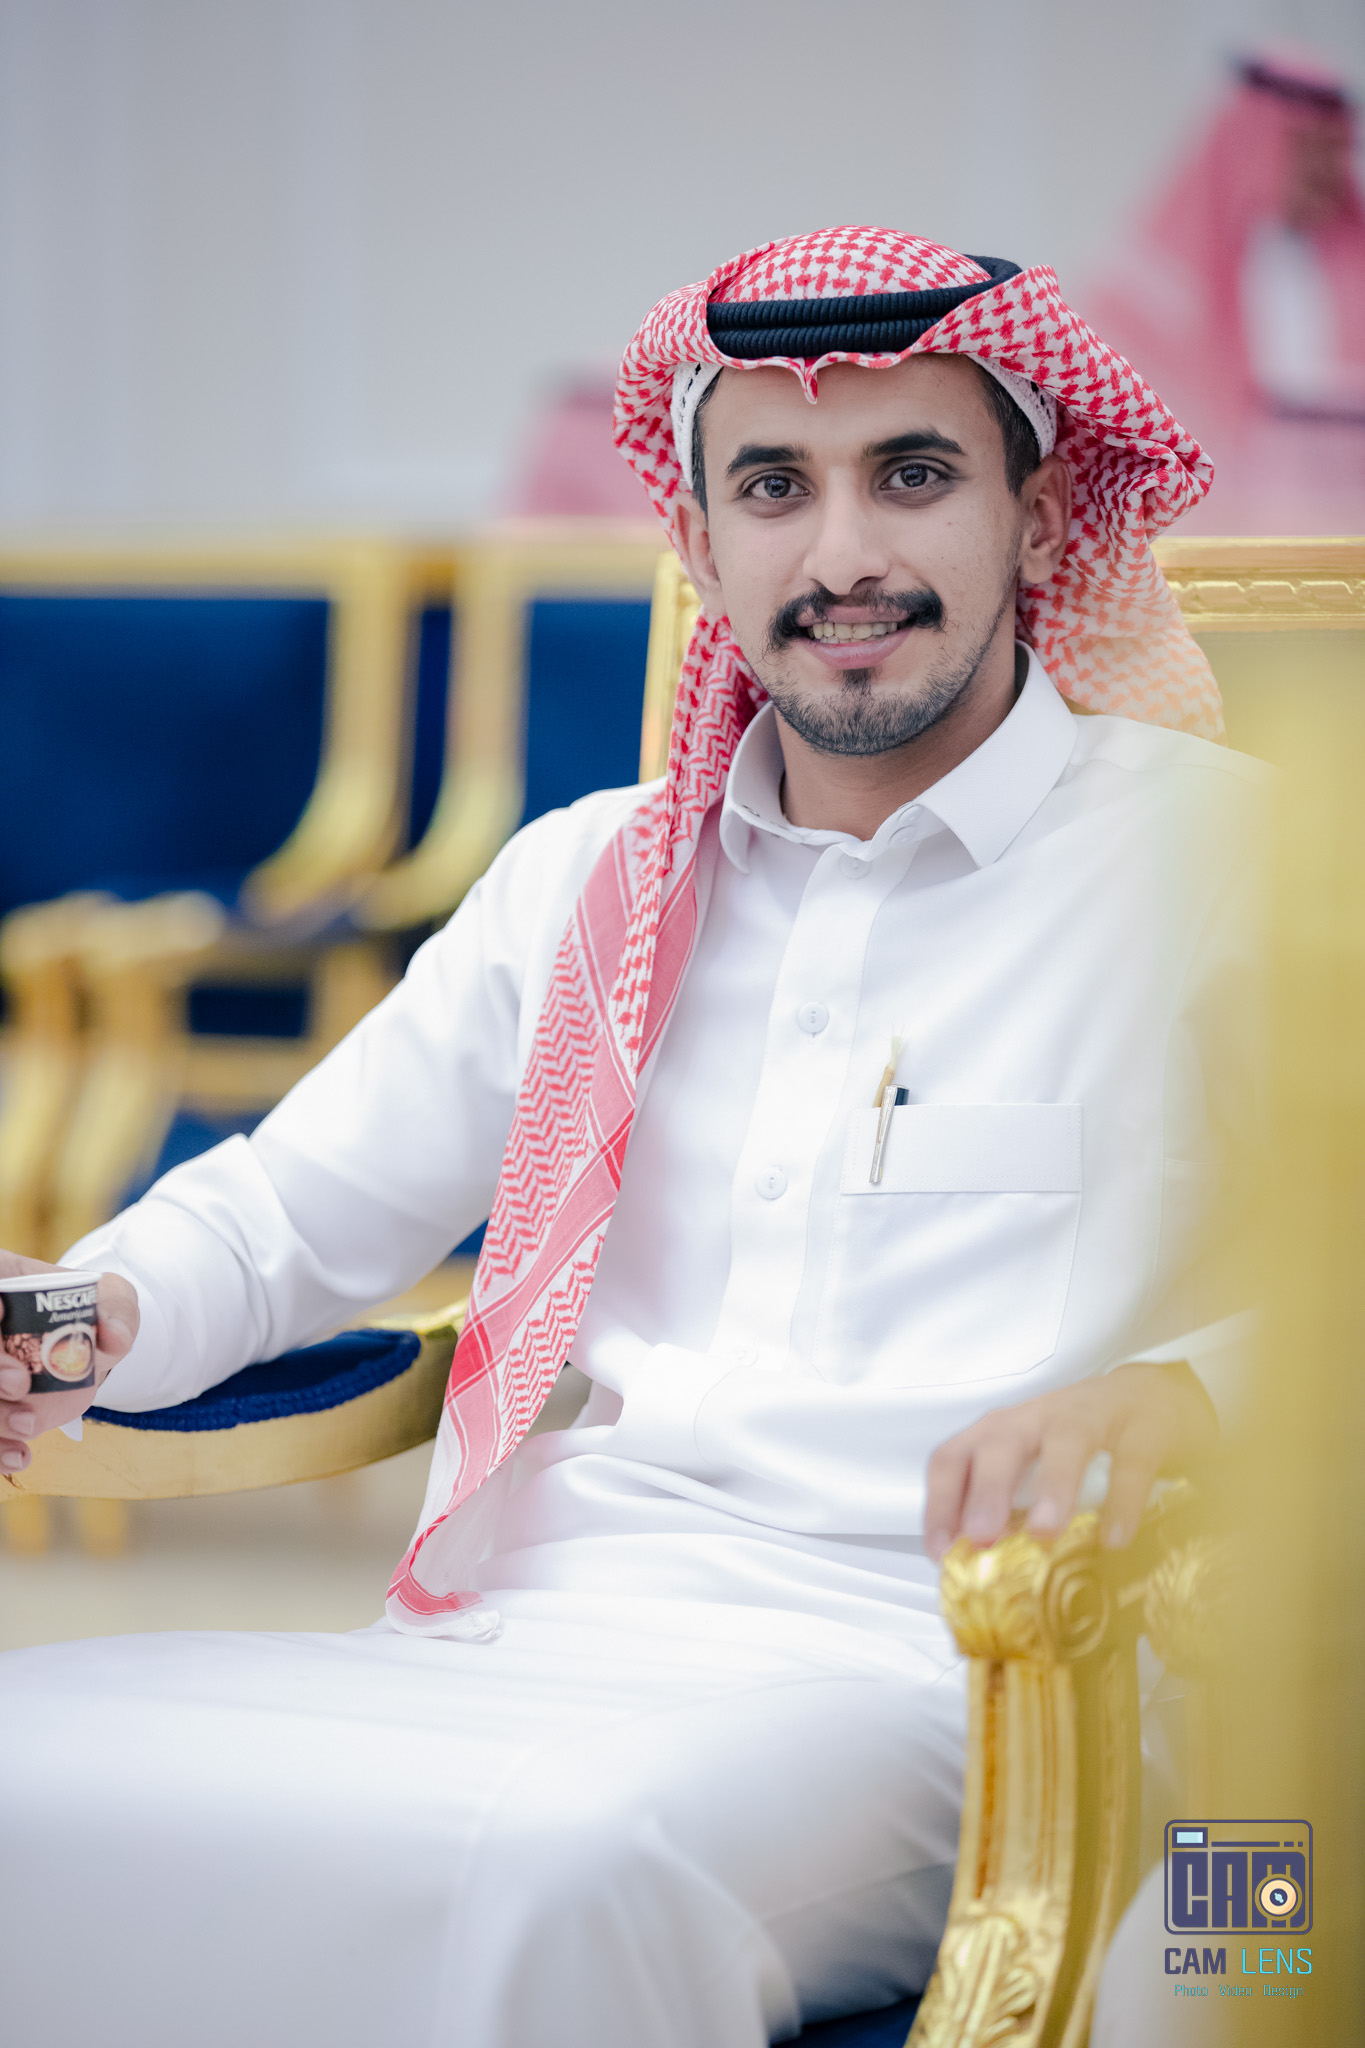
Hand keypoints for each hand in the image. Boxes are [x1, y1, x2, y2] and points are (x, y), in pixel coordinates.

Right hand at [0, 1251, 138, 1473]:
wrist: (88, 1345)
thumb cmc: (93, 1314)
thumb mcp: (111, 1301)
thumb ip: (116, 1310)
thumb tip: (115, 1338)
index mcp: (1, 1285)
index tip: (1, 1315)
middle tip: (18, 1383)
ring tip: (28, 1426)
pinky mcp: (0, 1407)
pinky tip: (19, 1457)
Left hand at [924, 1361, 1217, 1560]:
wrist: (1150, 1396)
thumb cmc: (1076, 1440)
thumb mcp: (1029, 1464)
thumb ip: (1006, 1509)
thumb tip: (981, 1575)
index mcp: (1000, 1432)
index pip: (953, 1458)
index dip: (940, 1503)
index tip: (940, 1551)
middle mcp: (1035, 1419)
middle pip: (1000, 1444)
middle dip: (987, 1491)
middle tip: (983, 1536)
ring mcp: (1089, 1418)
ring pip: (1065, 1443)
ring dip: (1051, 1485)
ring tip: (1044, 1531)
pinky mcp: (1141, 1429)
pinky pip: (1130, 1463)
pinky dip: (1122, 1501)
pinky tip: (1114, 1538)